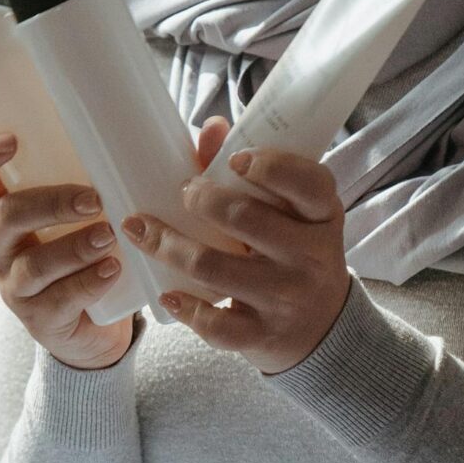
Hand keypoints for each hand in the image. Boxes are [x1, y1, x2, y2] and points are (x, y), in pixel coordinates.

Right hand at [0, 131, 136, 370]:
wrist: (96, 324)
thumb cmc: (92, 244)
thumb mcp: (97, 203)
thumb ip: (133, 167)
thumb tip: (208, 131)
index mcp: (2, 204)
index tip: (10, 140)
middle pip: (2, 218)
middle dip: (48, 203)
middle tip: (92, 199)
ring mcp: (15, 285)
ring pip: (31, 266)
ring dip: (73, 248)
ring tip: (109, 236)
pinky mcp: (40, 319)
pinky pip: (57, 302)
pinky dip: (87, 284)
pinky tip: (112, 271)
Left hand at [121, 118, 351, 374]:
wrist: (323, 330)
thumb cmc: (297, 255)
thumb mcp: (293, 215)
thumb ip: (254, 173)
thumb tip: (210, 127)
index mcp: (322, 217)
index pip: (308, 183)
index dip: (271, 167)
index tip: (236, 160)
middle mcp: (310, 258)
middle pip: (245, 219)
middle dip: (202, 199)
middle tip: (184, 191)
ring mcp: (285, 300)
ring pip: (214, 269)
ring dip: (169, 246)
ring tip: (140, 230)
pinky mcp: (263, 336)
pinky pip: (217, 324)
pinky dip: (186, 308)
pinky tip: (166, 293)